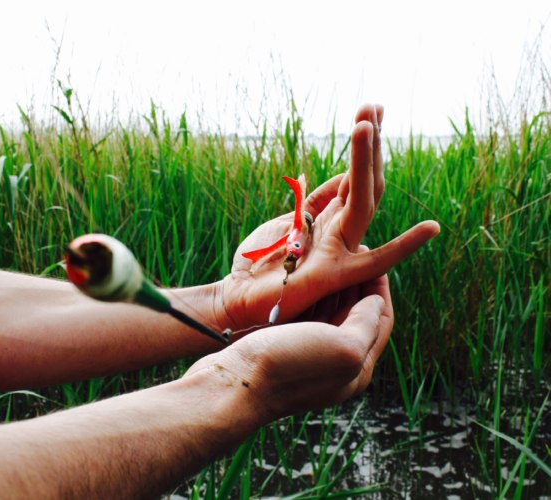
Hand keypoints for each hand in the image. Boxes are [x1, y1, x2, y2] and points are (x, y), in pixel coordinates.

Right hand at [187, 273, 393, 420]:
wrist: (234, 381)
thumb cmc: (288, 364)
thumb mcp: (342, 347)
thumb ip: (366, 324)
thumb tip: (375, 302)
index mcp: (357, 368)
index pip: (381, 321)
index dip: (379, 289)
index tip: (372, 261)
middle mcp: (336, 362)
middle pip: (357, 316)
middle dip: (357, 284)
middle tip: (352, 253)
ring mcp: (309, 354)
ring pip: (331, 313)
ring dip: (335, 287)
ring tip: (332, 259)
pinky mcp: (286, 346)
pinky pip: (307, 315)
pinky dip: (312, 295)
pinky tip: (308, 277)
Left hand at [215, 104, 438, 332]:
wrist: (237, 297)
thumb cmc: (259, 261)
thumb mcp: (287, 219)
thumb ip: (314, 201)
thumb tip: (338, 175)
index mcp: (329, 218)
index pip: (353, 176)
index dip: (363, 145)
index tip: (371, 109)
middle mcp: (340, 231)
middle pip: (364, 182)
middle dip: (369, 142)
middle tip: (372, 104)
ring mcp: (341, 250)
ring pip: (364, 202)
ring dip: (367, 161)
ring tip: (366, 122)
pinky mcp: (337, 274)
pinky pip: (377, 259)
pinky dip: (405, 246)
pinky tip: (430, 228)